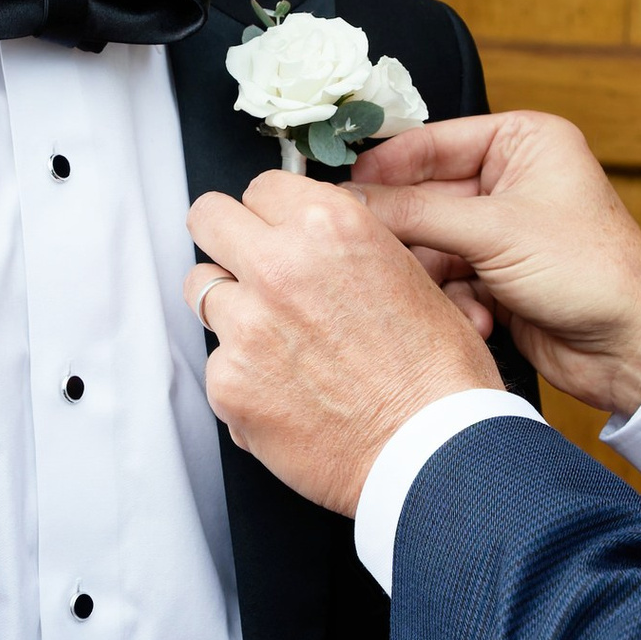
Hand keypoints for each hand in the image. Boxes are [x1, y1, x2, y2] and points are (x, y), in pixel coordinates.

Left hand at [184, 171, 501, 513]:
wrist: (433, 451)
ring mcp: (247, 324)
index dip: (270, 214)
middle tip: (246, 267)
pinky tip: (284, 393)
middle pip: (209, 219)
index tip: (275, 233)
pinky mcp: (228, 382)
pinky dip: (242, 376)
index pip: (261, 187)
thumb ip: (346, 247)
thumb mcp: (411, 275)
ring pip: (202, 290)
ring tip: (273, 340)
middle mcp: (280, 265)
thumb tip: (312, 242)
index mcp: (330, 226)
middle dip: (226, 239)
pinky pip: (216, 362)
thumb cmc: (438, 374)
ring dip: (230, 307)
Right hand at [351, 113, 640, 415]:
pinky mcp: (497, 276)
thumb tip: (350, 202)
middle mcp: (511, 180)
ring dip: (435, 277)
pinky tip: (480, 318)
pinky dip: (455, 301)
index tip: (340, 191)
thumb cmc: (597, 272)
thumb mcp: (496, 231)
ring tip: (450, 295)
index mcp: (522, 142)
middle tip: (370, 253)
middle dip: (408, 235)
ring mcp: (502, 231)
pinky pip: (447, 280)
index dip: (384, 168)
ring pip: (429, 245)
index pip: (432, 142)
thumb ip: (415, 213)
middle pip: (423, 198)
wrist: (636, 348)